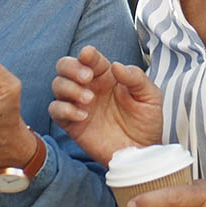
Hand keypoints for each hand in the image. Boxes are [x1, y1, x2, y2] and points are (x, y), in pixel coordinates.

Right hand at [48, 45, 162, 165]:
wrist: (142, 152)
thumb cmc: (146, 122)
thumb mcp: (150, 97)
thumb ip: (136, 78)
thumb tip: (116, 65)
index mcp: (105, 76)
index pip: (89, 57)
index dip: (86, 54)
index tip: (88, 56)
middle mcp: (88, 87)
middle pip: (64, 66)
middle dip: (71, 68)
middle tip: (87, 78)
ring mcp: (78, 105)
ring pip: (58, 85)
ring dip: (69, 88)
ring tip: (89, 100)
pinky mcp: (72, 124)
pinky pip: (55, 110)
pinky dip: (64, 109)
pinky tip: (83, 115)